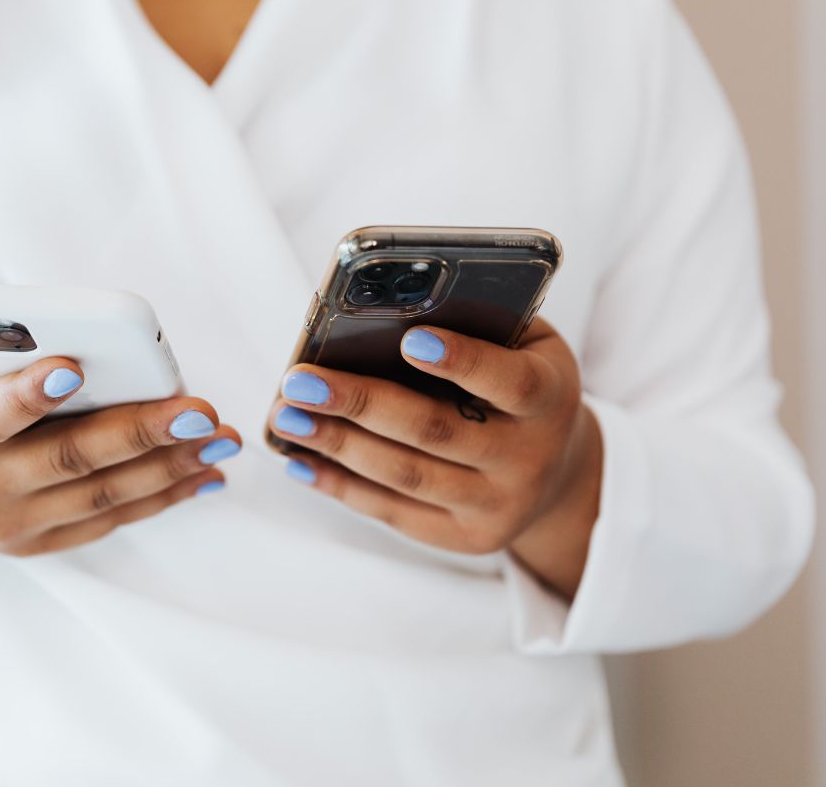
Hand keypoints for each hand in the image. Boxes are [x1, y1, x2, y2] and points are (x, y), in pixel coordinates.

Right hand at [0, 312, 238, 580]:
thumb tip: (37, 302)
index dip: (28, 395)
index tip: (74, 367)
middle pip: (66, 460)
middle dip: (138, 433)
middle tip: (198, 410)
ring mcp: (12, 525)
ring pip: (101, 496)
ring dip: (170, 467)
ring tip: (222, 438)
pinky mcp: (40, 542)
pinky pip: (110, 519)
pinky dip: (163, 496)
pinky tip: (206, 471)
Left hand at [267, 318, 601, 598]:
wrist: (558, 470)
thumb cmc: (519, 380)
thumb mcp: (521, 343)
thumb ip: (475, 323)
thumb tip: (383, 307)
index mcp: (550, 397)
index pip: (510, 382)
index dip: (462, 362)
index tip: (410, 339)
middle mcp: (530, 458)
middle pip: (436, 431)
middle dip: (360, 403)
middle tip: (300, 381)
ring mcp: (498, 506)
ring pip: (406, 475)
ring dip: (337, 445)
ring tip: (286, 416)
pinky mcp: (465, 538)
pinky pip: (393, 512)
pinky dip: (340, 485)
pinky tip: (301, 459)